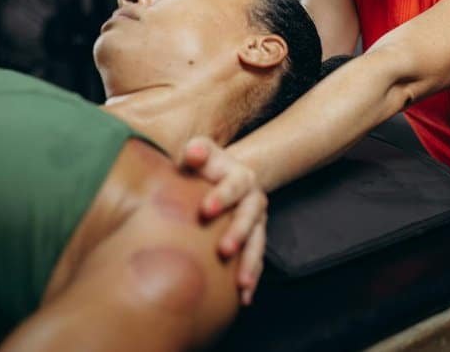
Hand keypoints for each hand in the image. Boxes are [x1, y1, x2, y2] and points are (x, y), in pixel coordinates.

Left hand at [179, 136, 266, 305]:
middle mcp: (253, 199)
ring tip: (241, 283)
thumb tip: (192, 153)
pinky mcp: (254, 241)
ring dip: (250, 262)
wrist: (218, 177)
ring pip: (257, 243)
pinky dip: (252, 278)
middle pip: (250, 217)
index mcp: (240, 176)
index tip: (205, 210)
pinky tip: (244, 298)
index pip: (234, 186)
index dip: (222, 197)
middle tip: (224, 249)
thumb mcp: (198, 152)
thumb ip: (195, 150)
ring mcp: (256, 222)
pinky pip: (257, 261)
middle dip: (239, 233)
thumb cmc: (202, 165)